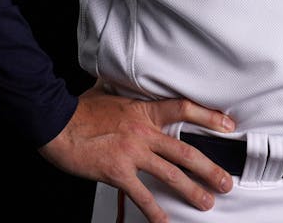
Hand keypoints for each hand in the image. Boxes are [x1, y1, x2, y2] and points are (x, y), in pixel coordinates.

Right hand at [37, 82, 235, 222]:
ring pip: (170, 175)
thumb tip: (117, 73)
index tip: (227, 126)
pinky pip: (141, 195)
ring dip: (192, 191)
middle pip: (185, 152)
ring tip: (207, 203)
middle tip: (225, 182)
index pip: (183, 108)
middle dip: (209, 169)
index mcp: (142, 110)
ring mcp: (132, 153)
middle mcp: (142, 132)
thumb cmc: (77, 109)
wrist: (55, 123)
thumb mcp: (104, 91)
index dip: (208, 117)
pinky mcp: (118, 172)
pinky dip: (154, 211)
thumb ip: (118, 86)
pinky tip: (164, 221)